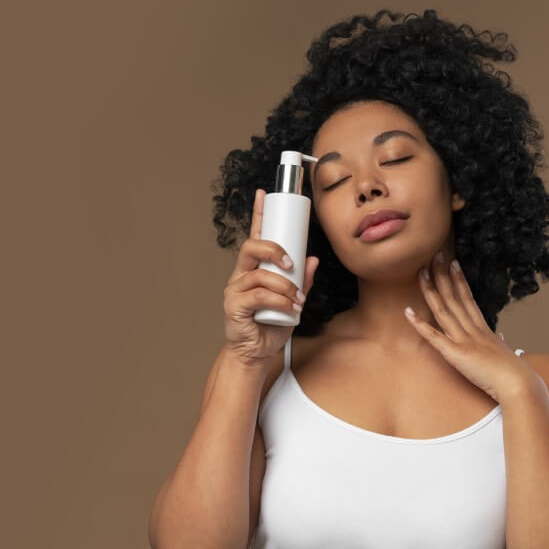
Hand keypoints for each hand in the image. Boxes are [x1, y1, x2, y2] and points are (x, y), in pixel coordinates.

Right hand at [222, 188, 318, 365]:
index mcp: (254, 269)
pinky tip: (290, 310)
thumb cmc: (271, 326)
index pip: (255, 236)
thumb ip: (303, 281)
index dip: (258, 214)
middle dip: (273, 250)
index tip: (264, 194)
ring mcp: (235, 290)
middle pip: (251, 248)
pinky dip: (279, 302)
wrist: (257, 354)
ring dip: (284, 286)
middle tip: (291, 263)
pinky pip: (258, 296)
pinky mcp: (234, 306)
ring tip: (298, 300)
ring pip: (259, 275)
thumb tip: (314, 260)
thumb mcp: (293, 301)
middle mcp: (241, 275)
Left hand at [404, 250, 534, 401]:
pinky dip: (420, 324)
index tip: (453, 264)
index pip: (468, 299)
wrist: (518, 384)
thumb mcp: (506, 352)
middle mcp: (473, 329)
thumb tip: (502, 336)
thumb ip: (501, 342)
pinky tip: (407, 312)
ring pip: (443, 310)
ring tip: (421, 272)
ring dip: (431, 290)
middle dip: (444, 276)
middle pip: (454, 297)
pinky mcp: (456, 354)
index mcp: (484, 329)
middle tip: (435, 255)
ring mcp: (464, 339)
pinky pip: (434, 337)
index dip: (459, 281)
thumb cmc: (514, 372)